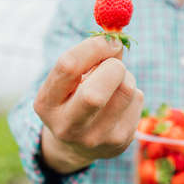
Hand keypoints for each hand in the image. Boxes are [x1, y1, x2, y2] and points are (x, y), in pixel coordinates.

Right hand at [34, 36, 143, 173]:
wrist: (79, 144)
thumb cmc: (75, 97)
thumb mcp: (71, 79)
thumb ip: (91, 57)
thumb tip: (117, 38)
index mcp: (46, 104)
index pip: (68, 66)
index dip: (94, 47)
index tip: (109, 40)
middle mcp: (67, 126)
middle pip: (95, 94)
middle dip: (113, 67)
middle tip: (115, 63)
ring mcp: (95, 138)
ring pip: (125, 90)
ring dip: (126, 76)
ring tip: (115, 83)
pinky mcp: (120, 141)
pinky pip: (137, 100)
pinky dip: (132, 92)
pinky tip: (120, 103)